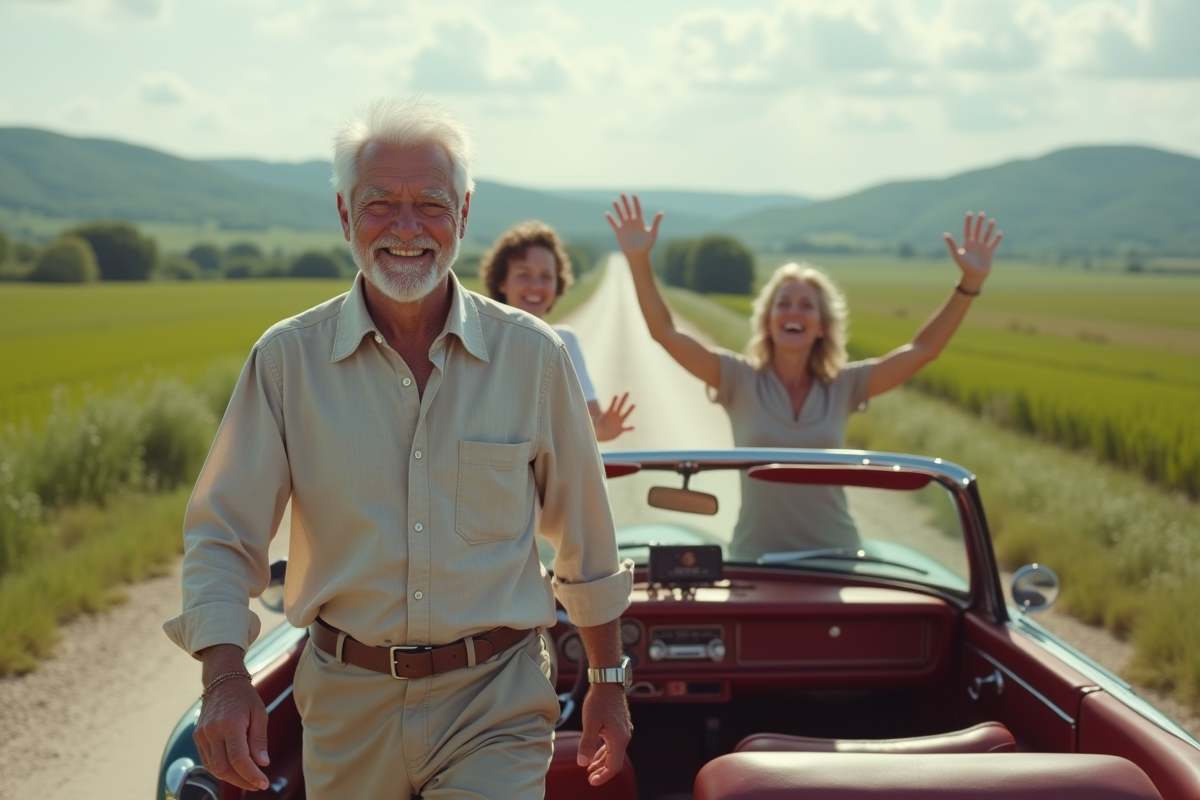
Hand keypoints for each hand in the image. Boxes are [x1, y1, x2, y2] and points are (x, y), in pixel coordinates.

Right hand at [194, 673, 269, 791]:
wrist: (222, 682)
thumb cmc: (244, 697)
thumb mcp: (259, 714)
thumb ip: (259, 740)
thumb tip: (262, 764)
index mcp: (230, 724)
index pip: (239, 759)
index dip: (251, 775)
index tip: (263, 783)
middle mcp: (212, 731)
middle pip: (224, 768)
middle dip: (242, 781)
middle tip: (257, 784)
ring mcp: (202, 735)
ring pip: (214, 768)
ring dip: (232, 778)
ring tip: (249, 779)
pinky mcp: (197, 737)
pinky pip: (208, 761)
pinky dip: (221, 769)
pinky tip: (235, 770)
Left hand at [576, 683, 631, 784]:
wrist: (608, 682)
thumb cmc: (599, 700)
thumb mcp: (590, 722)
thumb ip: (587, 744)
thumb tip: (582, 763)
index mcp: (619, 738)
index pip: (613, 766)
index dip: (603, 776)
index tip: (591, 781)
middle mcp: (624, 736)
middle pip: (615, 761)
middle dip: (602, 771)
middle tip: (589, 777)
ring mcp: (624, 731)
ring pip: (614, 753)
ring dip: (602, 762)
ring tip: (590, 768)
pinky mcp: (620, 726)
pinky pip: (614, 744)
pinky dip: (605, 752)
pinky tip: (596, 754)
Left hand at [594, 393, 634, 441]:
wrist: (600, 435)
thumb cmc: (596, 428)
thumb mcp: (593, 424)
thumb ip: (593, 421)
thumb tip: (590, 418)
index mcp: (608, 413)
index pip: (612, 405)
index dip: (614, 401)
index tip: (615, 395)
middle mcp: (615, 415)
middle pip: (620, 405)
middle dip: (624, 398)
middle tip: (627, 391)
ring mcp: (619, 421)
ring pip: (625, 414)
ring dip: (629, 409)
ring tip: (633, 404)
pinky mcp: (621, 429)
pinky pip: (626, 428)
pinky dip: (630, 427)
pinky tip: (633, 427)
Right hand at [606, 194, 662, 256]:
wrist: (638, 254)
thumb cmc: (647, 245)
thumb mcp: (653, 232)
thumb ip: (656, 222)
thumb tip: (661, 212)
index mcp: (640, 222)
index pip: (637, 209)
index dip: (635, 202)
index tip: (634, 195)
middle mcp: (632, 223)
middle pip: (628, 209)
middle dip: (625, 202)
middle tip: (622, 193)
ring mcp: (625, 227)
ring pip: (620, 215)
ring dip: (617, 208)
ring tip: (614, 200)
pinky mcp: (619, 232)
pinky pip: (614, 224)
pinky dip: (610, 219)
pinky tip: (607, 213)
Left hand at [943, 211, 1001, 290]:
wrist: (973, 276)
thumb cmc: (964, 266)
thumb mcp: (957, 254)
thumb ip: (951, 244)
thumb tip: (945, 234)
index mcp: (967, 244)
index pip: (967, 230)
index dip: (968, 222)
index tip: (969, 213)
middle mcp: (975, 244)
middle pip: (977, 231)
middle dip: (979, 222)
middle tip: (981, 213)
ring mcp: (982, 248)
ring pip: (986, 235)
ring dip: (989, 228)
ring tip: (992, 220)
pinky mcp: (989, 253)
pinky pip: (994, 244)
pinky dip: (997, 239)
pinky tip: (999, 232)